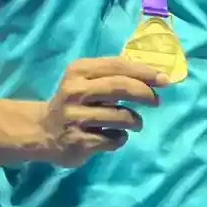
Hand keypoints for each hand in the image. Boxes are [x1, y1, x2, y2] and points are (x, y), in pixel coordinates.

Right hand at [36, 57, 165, 166]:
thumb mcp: (86, 80)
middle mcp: (74, 91)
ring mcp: (75, 117)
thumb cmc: (75, 102)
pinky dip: (121, 138)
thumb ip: (114, 75)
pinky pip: (113, 139)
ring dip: (135, 120)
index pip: (117, 66)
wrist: (43, 131)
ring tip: (135, 123)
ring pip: (120, 116)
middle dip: (144, 93)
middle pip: (119, 87)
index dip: (144, 72)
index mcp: (78, 70)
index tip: (164, 79)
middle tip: (156, 101)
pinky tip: (115, 136)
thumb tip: (154, 76)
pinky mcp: (78, 141)